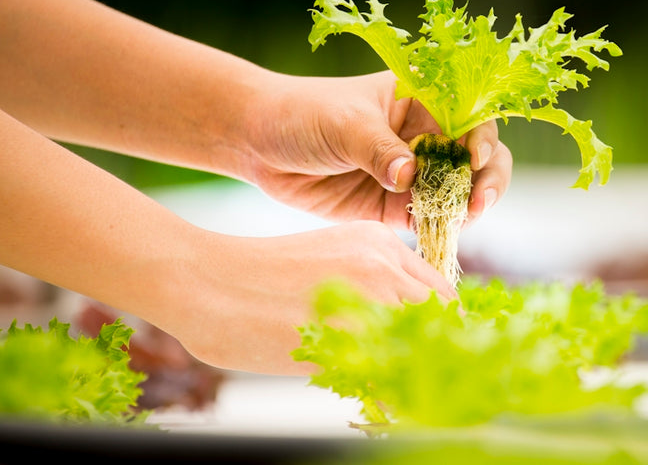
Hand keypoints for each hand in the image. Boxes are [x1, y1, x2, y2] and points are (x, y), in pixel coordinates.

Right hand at [165, 220, 456, 373]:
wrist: (204, 281)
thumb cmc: (257, 281)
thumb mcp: (327, 263)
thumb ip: (369, 287)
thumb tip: (403, 332)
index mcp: (379, 242)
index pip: (440, 293)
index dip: (443, 330)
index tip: (436, 357)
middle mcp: (382, 263)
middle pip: (442, 318)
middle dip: (439, 354)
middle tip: (427, 384)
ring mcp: (368, 297)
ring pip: (424, 346)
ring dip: (419, 375)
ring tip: (402, 395)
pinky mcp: (346, 334)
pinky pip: (391, 376)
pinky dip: (392, 396)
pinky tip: (377, 403)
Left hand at [231, 70, 511, 230]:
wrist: (258, 142)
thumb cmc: (304, 114)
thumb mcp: (344, 124)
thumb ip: (378, 149)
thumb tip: (410, 176)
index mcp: (422, 99)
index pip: (469, 117)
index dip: (482, 139)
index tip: (474, 160)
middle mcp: (424, 135)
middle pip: (475, 158)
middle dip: (486, 180)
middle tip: (478, 203)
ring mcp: (412, 172)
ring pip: (456, 192)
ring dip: (464, 208)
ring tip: (459, 221)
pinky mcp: (393, 205)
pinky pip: (427, 218)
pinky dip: (438, 228)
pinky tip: (438, 235)